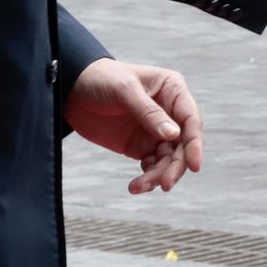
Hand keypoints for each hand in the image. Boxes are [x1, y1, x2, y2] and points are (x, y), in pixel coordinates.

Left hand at [63, 59, 201, 194]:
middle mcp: (169, 112)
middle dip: (175, 166)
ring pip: (168, 159)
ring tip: (139, 186)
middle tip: (164, 184)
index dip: (195, 144)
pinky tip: (136, 186)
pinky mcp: (140, 146)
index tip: (195, 166)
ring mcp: (156, 131)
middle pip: (182, 144)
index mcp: (172, 91)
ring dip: (158, 175)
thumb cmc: (101, 79)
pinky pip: (152, 166)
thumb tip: (174, 135)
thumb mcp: (125, 90)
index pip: (190, 120)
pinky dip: (147, 178)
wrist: (71, 90)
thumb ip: (149, 113)